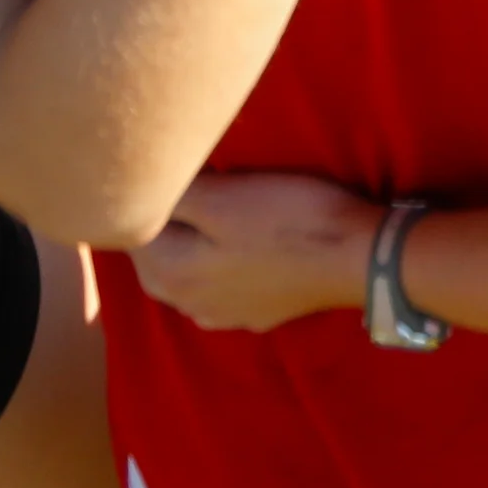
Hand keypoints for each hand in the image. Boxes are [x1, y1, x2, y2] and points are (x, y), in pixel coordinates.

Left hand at [130, 170, 377, 330]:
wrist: (358, 258)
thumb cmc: (287, 220)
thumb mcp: (222, 198)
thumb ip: (169, 199)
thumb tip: (131, 191)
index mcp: (171, 275)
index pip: (129, 235)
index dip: (137, 201)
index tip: (150, 172)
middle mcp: (189, 304)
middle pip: (154, 261)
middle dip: (155, 227)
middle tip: (169, 185)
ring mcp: (226, 315)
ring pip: (186, 277)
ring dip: (184, 248)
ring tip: (196, 211)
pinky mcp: (258, 313)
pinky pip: (220, 288)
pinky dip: (215, 267)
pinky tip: (231, 249)